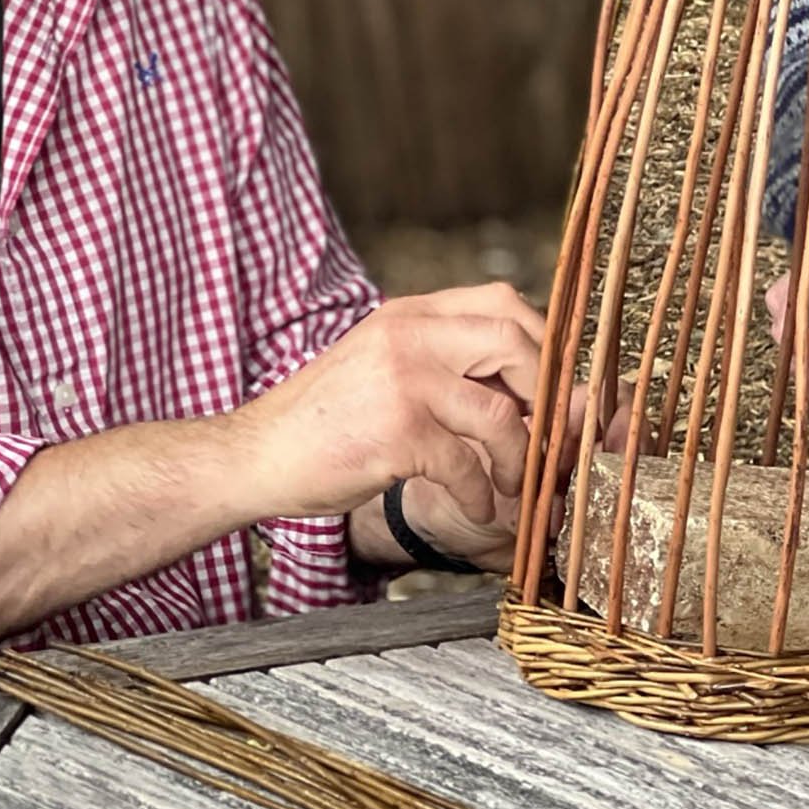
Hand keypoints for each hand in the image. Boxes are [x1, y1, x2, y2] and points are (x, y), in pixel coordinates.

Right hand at [244, 282, 542, 531]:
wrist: (256, 454)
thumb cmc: (325, 420)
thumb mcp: (385, 365)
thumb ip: (445, 362)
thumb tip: (528, 383)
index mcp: (409, 313)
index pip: (502, 302)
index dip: (541, 344)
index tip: (553, 386)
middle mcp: (408, 335)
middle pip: (511, 342)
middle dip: (544, 394)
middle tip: (546, 434)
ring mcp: (402, 381)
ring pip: (500, 412)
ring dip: (518, 457)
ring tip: (511, 483)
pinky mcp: (396, 433)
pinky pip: (466, 464)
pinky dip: (481, 492)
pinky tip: (478, 505)